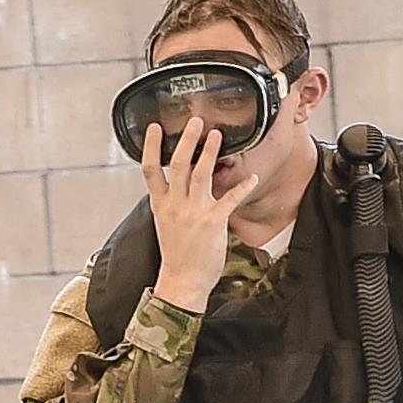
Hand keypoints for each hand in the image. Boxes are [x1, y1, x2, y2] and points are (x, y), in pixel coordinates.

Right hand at [143, 122, 251, 312]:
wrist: (183, 281)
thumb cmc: (177, 254)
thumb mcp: (165, 224)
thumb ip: (170, 201)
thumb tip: (176, 184)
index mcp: (161, 205)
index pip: (150, 170)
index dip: (150, 147)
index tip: (154, 127)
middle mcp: (176, 205)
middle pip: (178, 164)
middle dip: (187, 140)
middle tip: (196, 121)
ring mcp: (194, 212)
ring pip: (201, 174)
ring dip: (210, 152)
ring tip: (217, 134)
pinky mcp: (213, 222)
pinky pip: (230, 199)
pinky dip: (243, 187)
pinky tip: (252, 177)